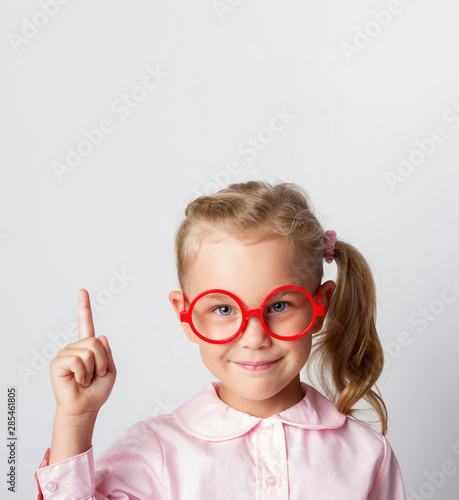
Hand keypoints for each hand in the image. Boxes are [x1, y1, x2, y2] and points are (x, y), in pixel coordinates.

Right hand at [49, 289, 116, 418]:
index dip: (84, 307)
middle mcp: (75, 347)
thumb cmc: (97, 391)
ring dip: (93, 368)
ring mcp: (65, 354)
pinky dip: (83, 372)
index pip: (85, 323)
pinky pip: (78, 360)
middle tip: (96, 375)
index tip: (83, 291)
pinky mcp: (57, 363)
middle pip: (95, 342)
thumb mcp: (110, 370)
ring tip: (86, 379)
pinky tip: (79, 380)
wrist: (86, 407)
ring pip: (88, 351)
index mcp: (87, 347)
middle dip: (101, 361)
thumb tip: (99, 336)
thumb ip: (107, 352)